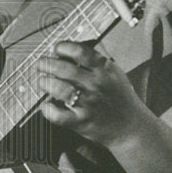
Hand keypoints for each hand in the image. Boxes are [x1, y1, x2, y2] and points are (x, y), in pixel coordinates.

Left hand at [36, 41, 154, 146]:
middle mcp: (97, 85)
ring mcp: (89, 104)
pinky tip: (46, 105)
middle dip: (47, 64)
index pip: (81, 51)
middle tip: (40, 63)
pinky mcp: (82, 121)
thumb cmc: (120, 98)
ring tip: (42, 81)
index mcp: (105, 70)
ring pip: (60, 89)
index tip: (56, 48)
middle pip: (65, 69)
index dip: (64, 47)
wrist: (131, 127)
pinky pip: (59, 115)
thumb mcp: (115, 72)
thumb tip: (77, 45)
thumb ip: (98, 59)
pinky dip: (48, 109)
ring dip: (45, 83)